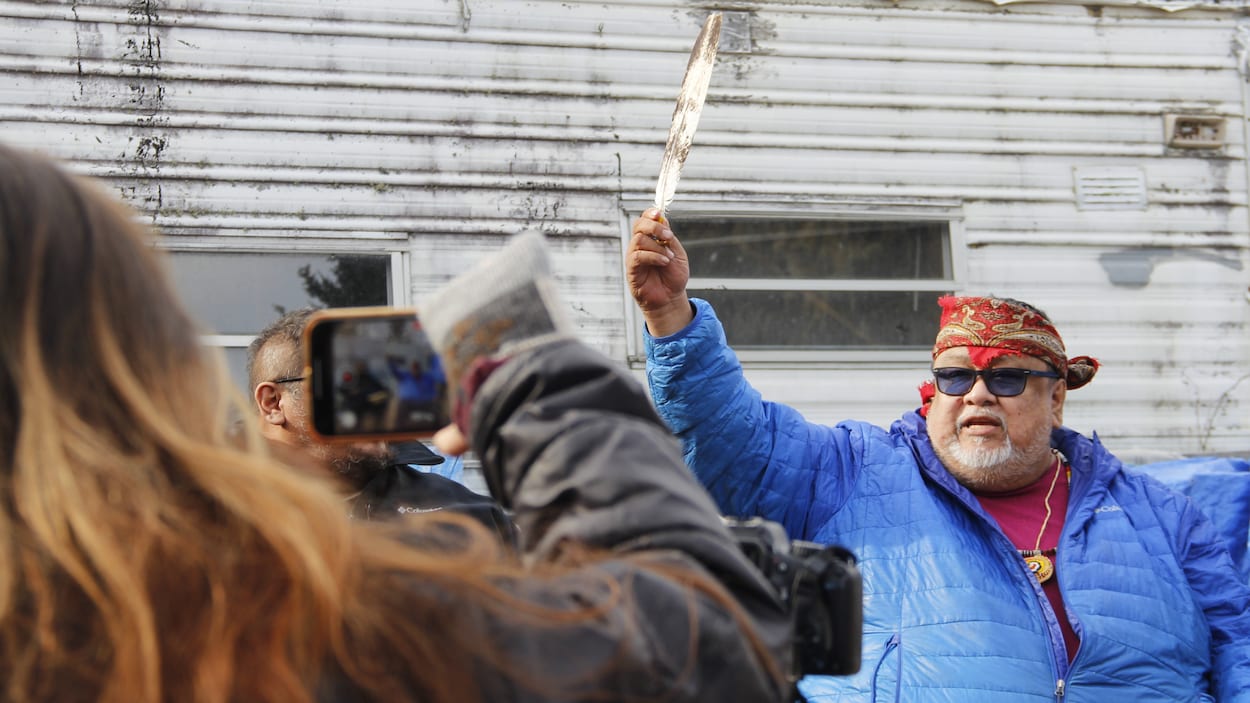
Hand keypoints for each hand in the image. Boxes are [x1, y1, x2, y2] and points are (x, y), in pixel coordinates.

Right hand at [628, 209, 693, 336]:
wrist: (671, 298)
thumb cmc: (673, 277)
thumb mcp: (677, 253)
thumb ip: (669, 238)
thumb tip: (662, 220)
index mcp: (651, 239)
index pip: (645, 220)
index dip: (649, 213)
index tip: (658, 213)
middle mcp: (640, 246)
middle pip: (638, 225)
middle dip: (653, 226)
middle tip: (667, 236)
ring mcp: (634, 257)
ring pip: (639, 240)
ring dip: (657, 246)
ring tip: (668, 257)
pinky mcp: (632, 270)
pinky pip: (637, 256)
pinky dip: (653, 256)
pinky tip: (664, 262)